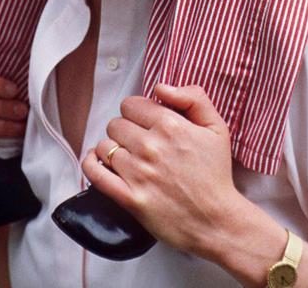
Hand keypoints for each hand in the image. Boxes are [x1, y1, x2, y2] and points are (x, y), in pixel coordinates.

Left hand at [81, 83, 242, 257]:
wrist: (216, 222)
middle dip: (125, 129)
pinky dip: (91, 163)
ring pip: (105, 146)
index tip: (145, 122)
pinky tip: (96, 160)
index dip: (137, 111)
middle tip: (138, 141)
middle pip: (116, 124)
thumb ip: (193, 97)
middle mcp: (150, 146)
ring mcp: (138, 173)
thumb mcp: (216, 127)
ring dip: (112, 148)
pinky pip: (96, 174)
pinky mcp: (129, 198)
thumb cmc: (215, 174)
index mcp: (170, 125)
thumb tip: (161, 87)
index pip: (131, 104)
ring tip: (126, 156)